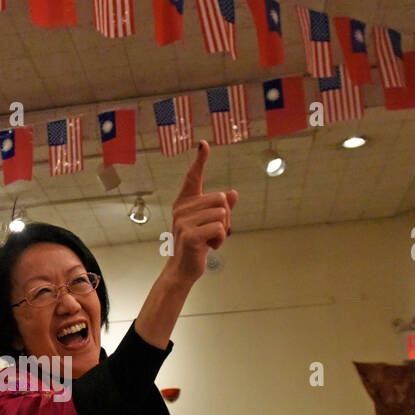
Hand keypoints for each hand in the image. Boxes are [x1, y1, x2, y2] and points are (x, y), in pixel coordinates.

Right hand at [170, 140, 237, 283]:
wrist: (183, 270)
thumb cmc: (196, 246)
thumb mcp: (211, 224)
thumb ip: (221, 209)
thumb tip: (233, 193)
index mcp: (185, 204)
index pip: (193, 178)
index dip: (200, 160)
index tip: (204, 144)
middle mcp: (182, 209)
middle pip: (221, 199)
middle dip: (226, 217)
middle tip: (214, 233)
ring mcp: (184, 222)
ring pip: (223, 213)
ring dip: (224, 230)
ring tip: (210, 240)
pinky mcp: (190, 235)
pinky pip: (220, 227)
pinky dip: (221, 239)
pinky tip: (210, 247)